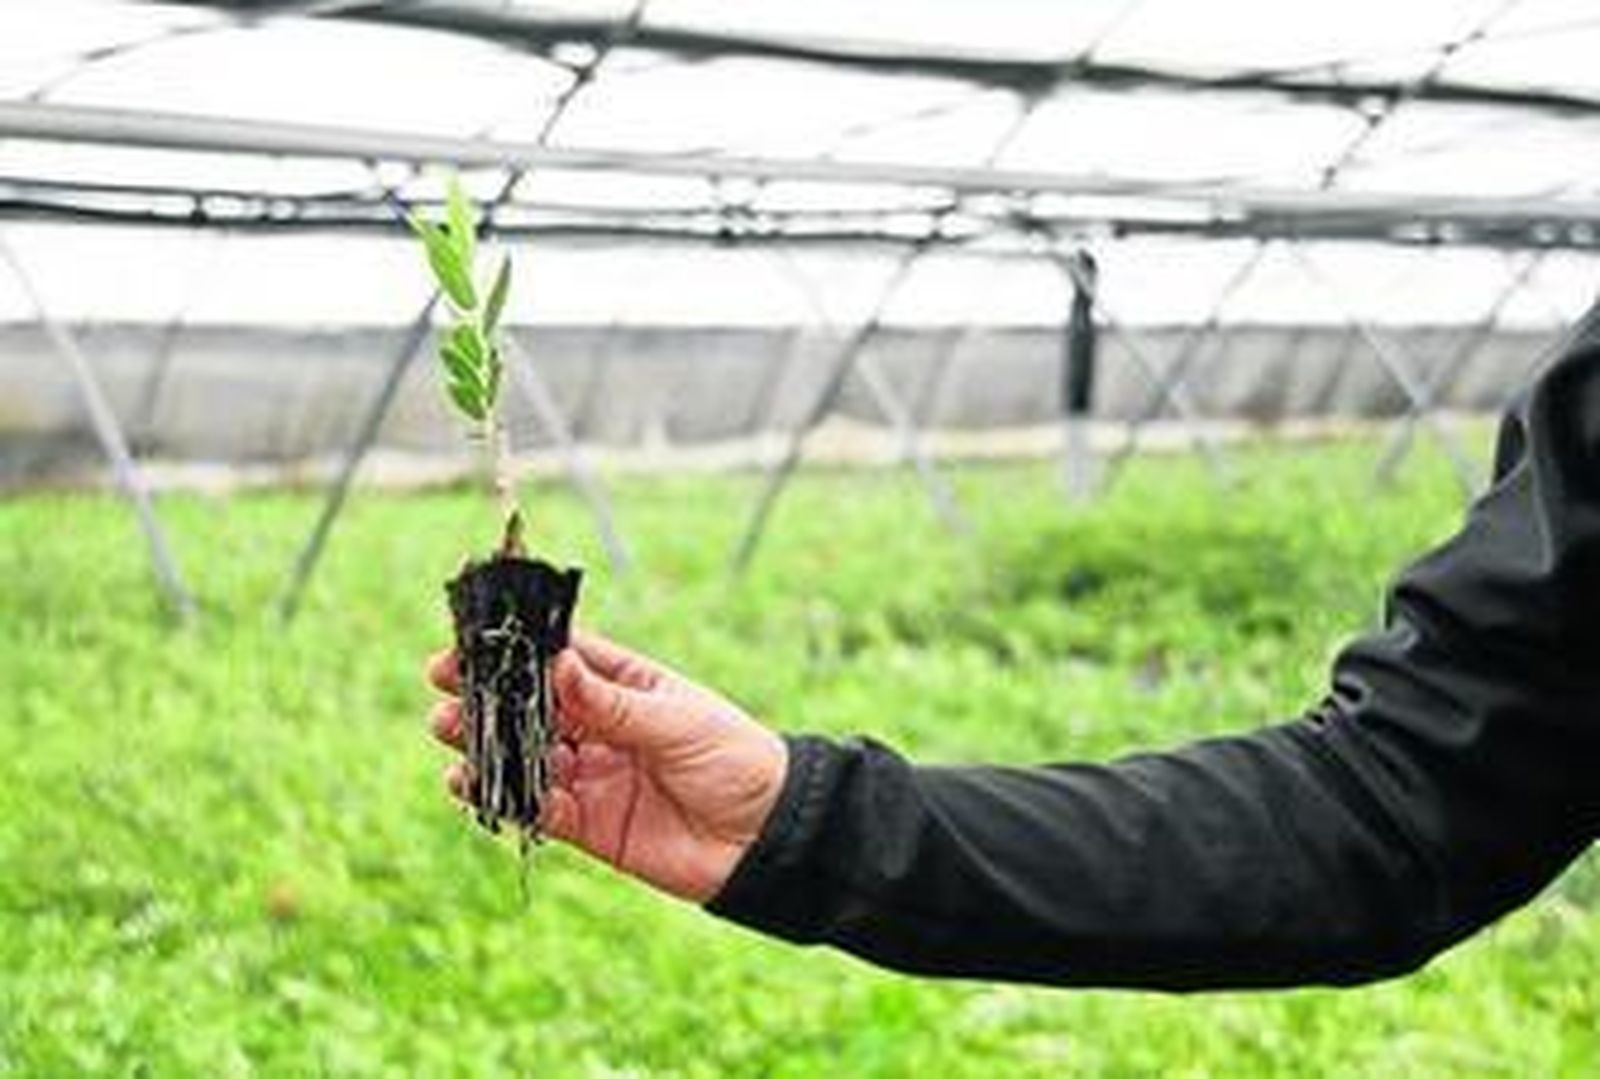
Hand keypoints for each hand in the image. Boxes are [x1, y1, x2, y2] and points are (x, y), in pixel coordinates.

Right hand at [427, 631, 788, 903]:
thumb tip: (557, 665)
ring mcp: (593, 775)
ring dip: (486, 747)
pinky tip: (471, 786)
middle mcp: (603, 728)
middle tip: (443, 692)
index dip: (517, 652)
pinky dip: (503, 799)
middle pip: (532, 709)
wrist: (768, 837)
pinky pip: (537, 809)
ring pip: (525, 757)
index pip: (562, 660)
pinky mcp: (589, 825)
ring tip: (448, 734)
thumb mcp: (676, 722)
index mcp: (627, 687)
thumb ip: (612, 703)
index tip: (470, 645)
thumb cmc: (737, 760)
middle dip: (488, 699)